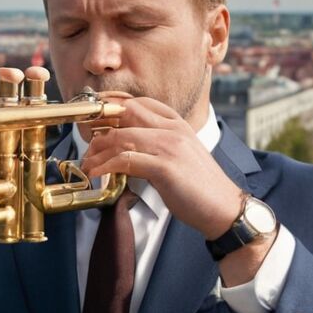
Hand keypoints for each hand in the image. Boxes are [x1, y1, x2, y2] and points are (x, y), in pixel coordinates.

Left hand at [79, 96, 271, 283]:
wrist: (224, 209)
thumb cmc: (199, 187)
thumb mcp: (178, 156)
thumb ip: (155, 145)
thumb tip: (124, 148)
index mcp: (178, 124)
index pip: (140, 103)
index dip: (114, 106)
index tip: (95, 118)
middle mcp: (174, 129)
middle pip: (127, 113)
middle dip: (101, 125)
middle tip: (87, 143)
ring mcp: (170, 146)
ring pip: (122, 136)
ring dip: (98, 150)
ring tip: (87, 164)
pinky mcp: (165, 167)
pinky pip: (125, 159)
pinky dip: (105, 166)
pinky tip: (95, 173)